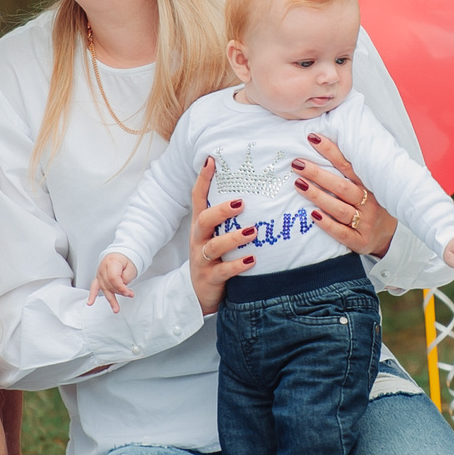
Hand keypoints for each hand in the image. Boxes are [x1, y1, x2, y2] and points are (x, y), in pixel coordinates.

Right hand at [88, 253, 136, 310]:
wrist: (120, 255)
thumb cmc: (125, 260)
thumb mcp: (130, 267)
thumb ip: (126, 277)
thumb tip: (122, 288)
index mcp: (111, 263)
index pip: (113, 278)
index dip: (121, 287)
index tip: (128, 292)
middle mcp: (103, 268)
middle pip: (109, 284)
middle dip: (119, 291)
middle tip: (129, 294)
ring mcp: (99, 274)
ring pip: (104, 288)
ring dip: (111, 299)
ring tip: (116, 309)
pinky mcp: (99, 279)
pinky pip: (94, 287)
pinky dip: (92, 295)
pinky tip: (90, 303)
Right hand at [187, 155, 258, 314]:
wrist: (200, 294)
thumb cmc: (216, 259)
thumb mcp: (217, 235)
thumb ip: (229, 218)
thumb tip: (254, 192)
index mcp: (201, 226)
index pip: (198, 198)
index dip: (203, 179)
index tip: (212, 160)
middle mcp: (199, 240)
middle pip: (204, 220)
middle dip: (222, 210)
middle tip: (241, 202)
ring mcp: (202, 260)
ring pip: (214, 246)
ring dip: (234, 237)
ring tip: (252, 231)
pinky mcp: (210, 279)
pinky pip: (223, 271)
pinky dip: (238, 265)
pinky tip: (252, 260)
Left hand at [292, 133, 398, 255]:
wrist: (389, 237)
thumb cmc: (373, 206)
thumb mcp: (370, 186)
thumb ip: (352, 171)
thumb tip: (325, 145)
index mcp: (370, 185)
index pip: (349, 166)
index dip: (331, 152)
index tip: (313, 139)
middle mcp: (368, 202)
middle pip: (341, 187)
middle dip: (318, 174)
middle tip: (298, 164)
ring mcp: (364, 222)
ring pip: (339, 208)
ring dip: (318, 196)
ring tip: (299, 184)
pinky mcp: (359, 240)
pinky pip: (341, 232)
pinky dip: (327, 224)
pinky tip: (313, 215)